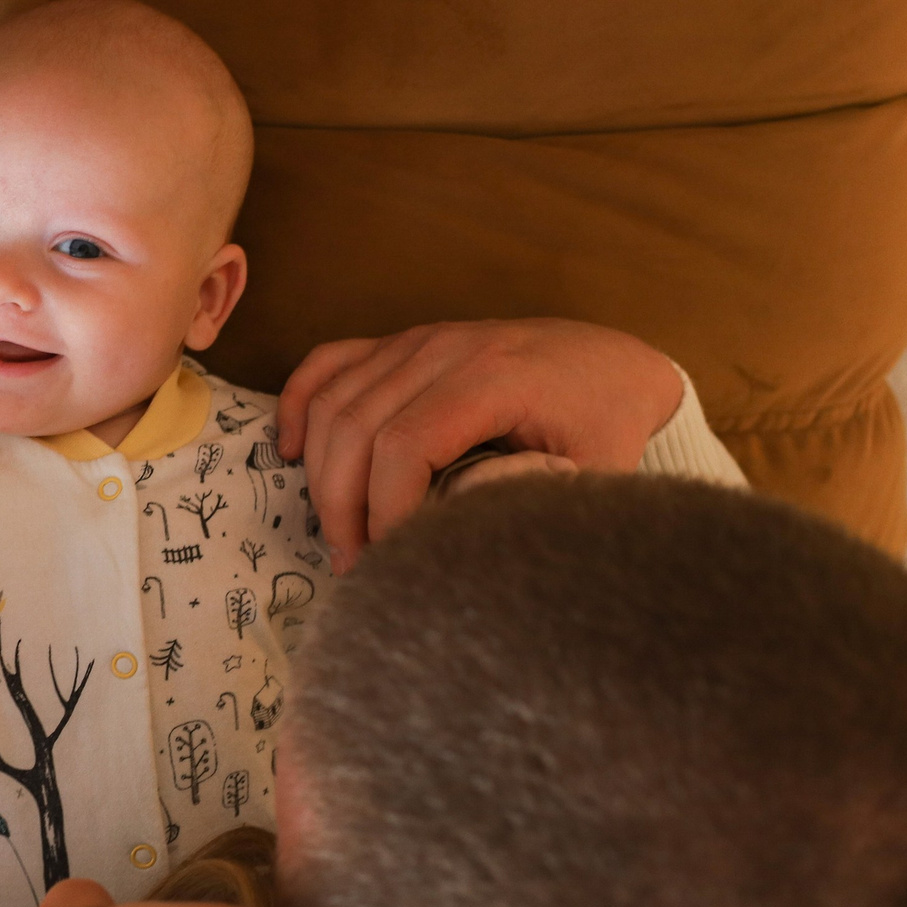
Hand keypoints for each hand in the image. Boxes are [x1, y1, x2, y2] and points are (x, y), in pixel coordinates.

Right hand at [277, 319, 685, 569]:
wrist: (617, 366)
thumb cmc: (606, 426)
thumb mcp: (589, 477)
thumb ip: (532, 505)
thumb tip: (460, 543)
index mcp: (494, 377)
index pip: (402, 447)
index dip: (385, 512)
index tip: (394, 562)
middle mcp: (446, 348)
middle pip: (355, 429)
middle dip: (344, 508)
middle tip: (356, 566)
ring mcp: (418, 339)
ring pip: (332, 404)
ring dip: (320, 475)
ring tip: (341, 536)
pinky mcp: (402, 343)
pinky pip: (327, 365)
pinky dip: (298, 406)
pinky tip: (289, 453)